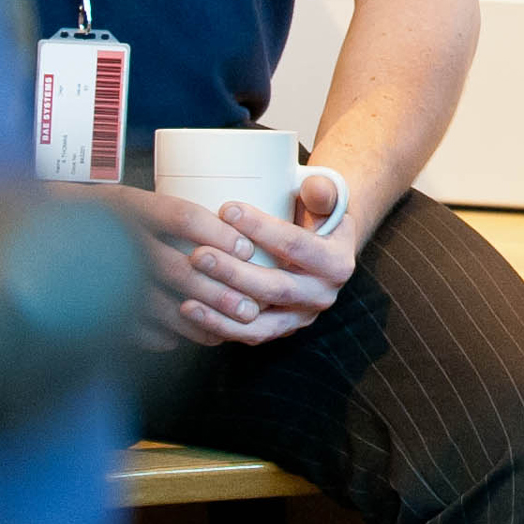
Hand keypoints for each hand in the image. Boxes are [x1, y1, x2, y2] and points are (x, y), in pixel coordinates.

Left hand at [94, 177, 359, 347]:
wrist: (319, 248)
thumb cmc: (313, 216)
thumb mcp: (325, 199)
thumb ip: (322, 190)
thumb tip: (315, 188)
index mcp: (337, 263)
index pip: (296, 245)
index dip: (261, 228)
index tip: (226, 209)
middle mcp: (323, 296)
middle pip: (275, 288)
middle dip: (233, 273)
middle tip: (199, 255)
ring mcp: (301, 317)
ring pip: (260, 321)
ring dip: (220, 309)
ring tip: (186, 295)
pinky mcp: (280, 329)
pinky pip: (249, 335)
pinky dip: (218, 327)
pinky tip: (189, 310)